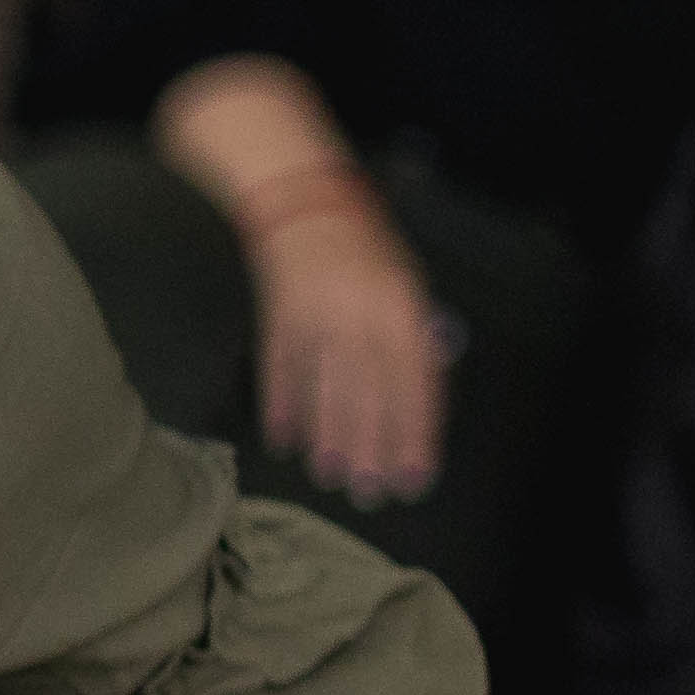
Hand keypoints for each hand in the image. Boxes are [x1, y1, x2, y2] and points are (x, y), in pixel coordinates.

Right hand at [241, 192, 443, 506]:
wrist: (303, 202)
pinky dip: (282, 405)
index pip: (414, 384)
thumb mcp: (407, 285)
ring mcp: (314, 316)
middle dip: (370, 447)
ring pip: (323, 387)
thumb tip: (418, 400)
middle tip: (370, 491)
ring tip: (330, 475)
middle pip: (367, 394)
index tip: (414, 475)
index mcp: (400, 308)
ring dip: (326, 436)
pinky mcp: (276, 316)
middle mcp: (359, 315)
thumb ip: (415, 339)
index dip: (415, 434)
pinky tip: (284, 439)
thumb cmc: (365, 248)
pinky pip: (280, 368)